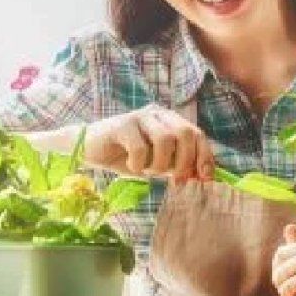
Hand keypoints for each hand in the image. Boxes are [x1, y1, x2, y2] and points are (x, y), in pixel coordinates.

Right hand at [83, 104, 213, 183]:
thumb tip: (203, 176)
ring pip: (165, 140)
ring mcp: (140, 116)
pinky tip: (131, 166)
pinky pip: (140, 148)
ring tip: (147, 171)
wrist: (90, 150)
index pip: (197, 134)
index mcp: (170, 120)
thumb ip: (177, 166)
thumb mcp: (157, 164)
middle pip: (185, 133)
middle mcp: (158, 114)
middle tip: (176, 181)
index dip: (204, 156)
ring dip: (160, 164)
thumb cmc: (126, 157)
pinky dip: (139, 164)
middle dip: (185, 162)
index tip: (204, 178)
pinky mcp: (122, 124)